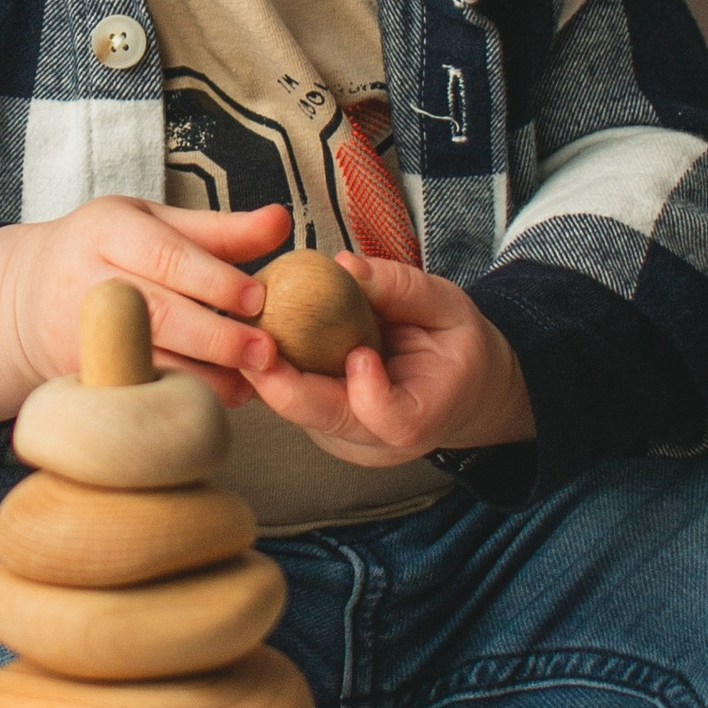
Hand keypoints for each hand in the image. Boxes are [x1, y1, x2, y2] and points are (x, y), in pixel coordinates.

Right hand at [0, 199, 289, 425]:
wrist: (26, 297)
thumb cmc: (107, 250)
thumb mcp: (153, 223)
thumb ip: (218, 229)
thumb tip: (282, 223)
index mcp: (108, 229)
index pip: (167, 256)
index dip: (215, 280)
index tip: (257, 299)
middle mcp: (89, 280)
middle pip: (159, 313)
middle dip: (218, 337)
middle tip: (267, 352)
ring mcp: (80, 332)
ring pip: (150, 360)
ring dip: (206, 378)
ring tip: (251, 382)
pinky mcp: (81, 374)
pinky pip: (136, 389)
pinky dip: (178, 398)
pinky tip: (213, 398)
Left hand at [242, 251, 534, 466]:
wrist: (459, 391)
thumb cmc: (456, 349)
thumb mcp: (449, 307)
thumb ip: (403, 288)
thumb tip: (346, 266)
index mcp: (420, 417)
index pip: (389, 417)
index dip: (368, 390)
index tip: (360, 353)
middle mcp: (377, 441)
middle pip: (323, 417)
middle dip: (281, 380)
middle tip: (253, 337)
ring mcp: (345, 440)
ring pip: (296, 410)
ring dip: (269, 370)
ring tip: (247, 326)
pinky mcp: (323, 429)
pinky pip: (292, 400)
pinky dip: (275, 368)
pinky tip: (259, 334)